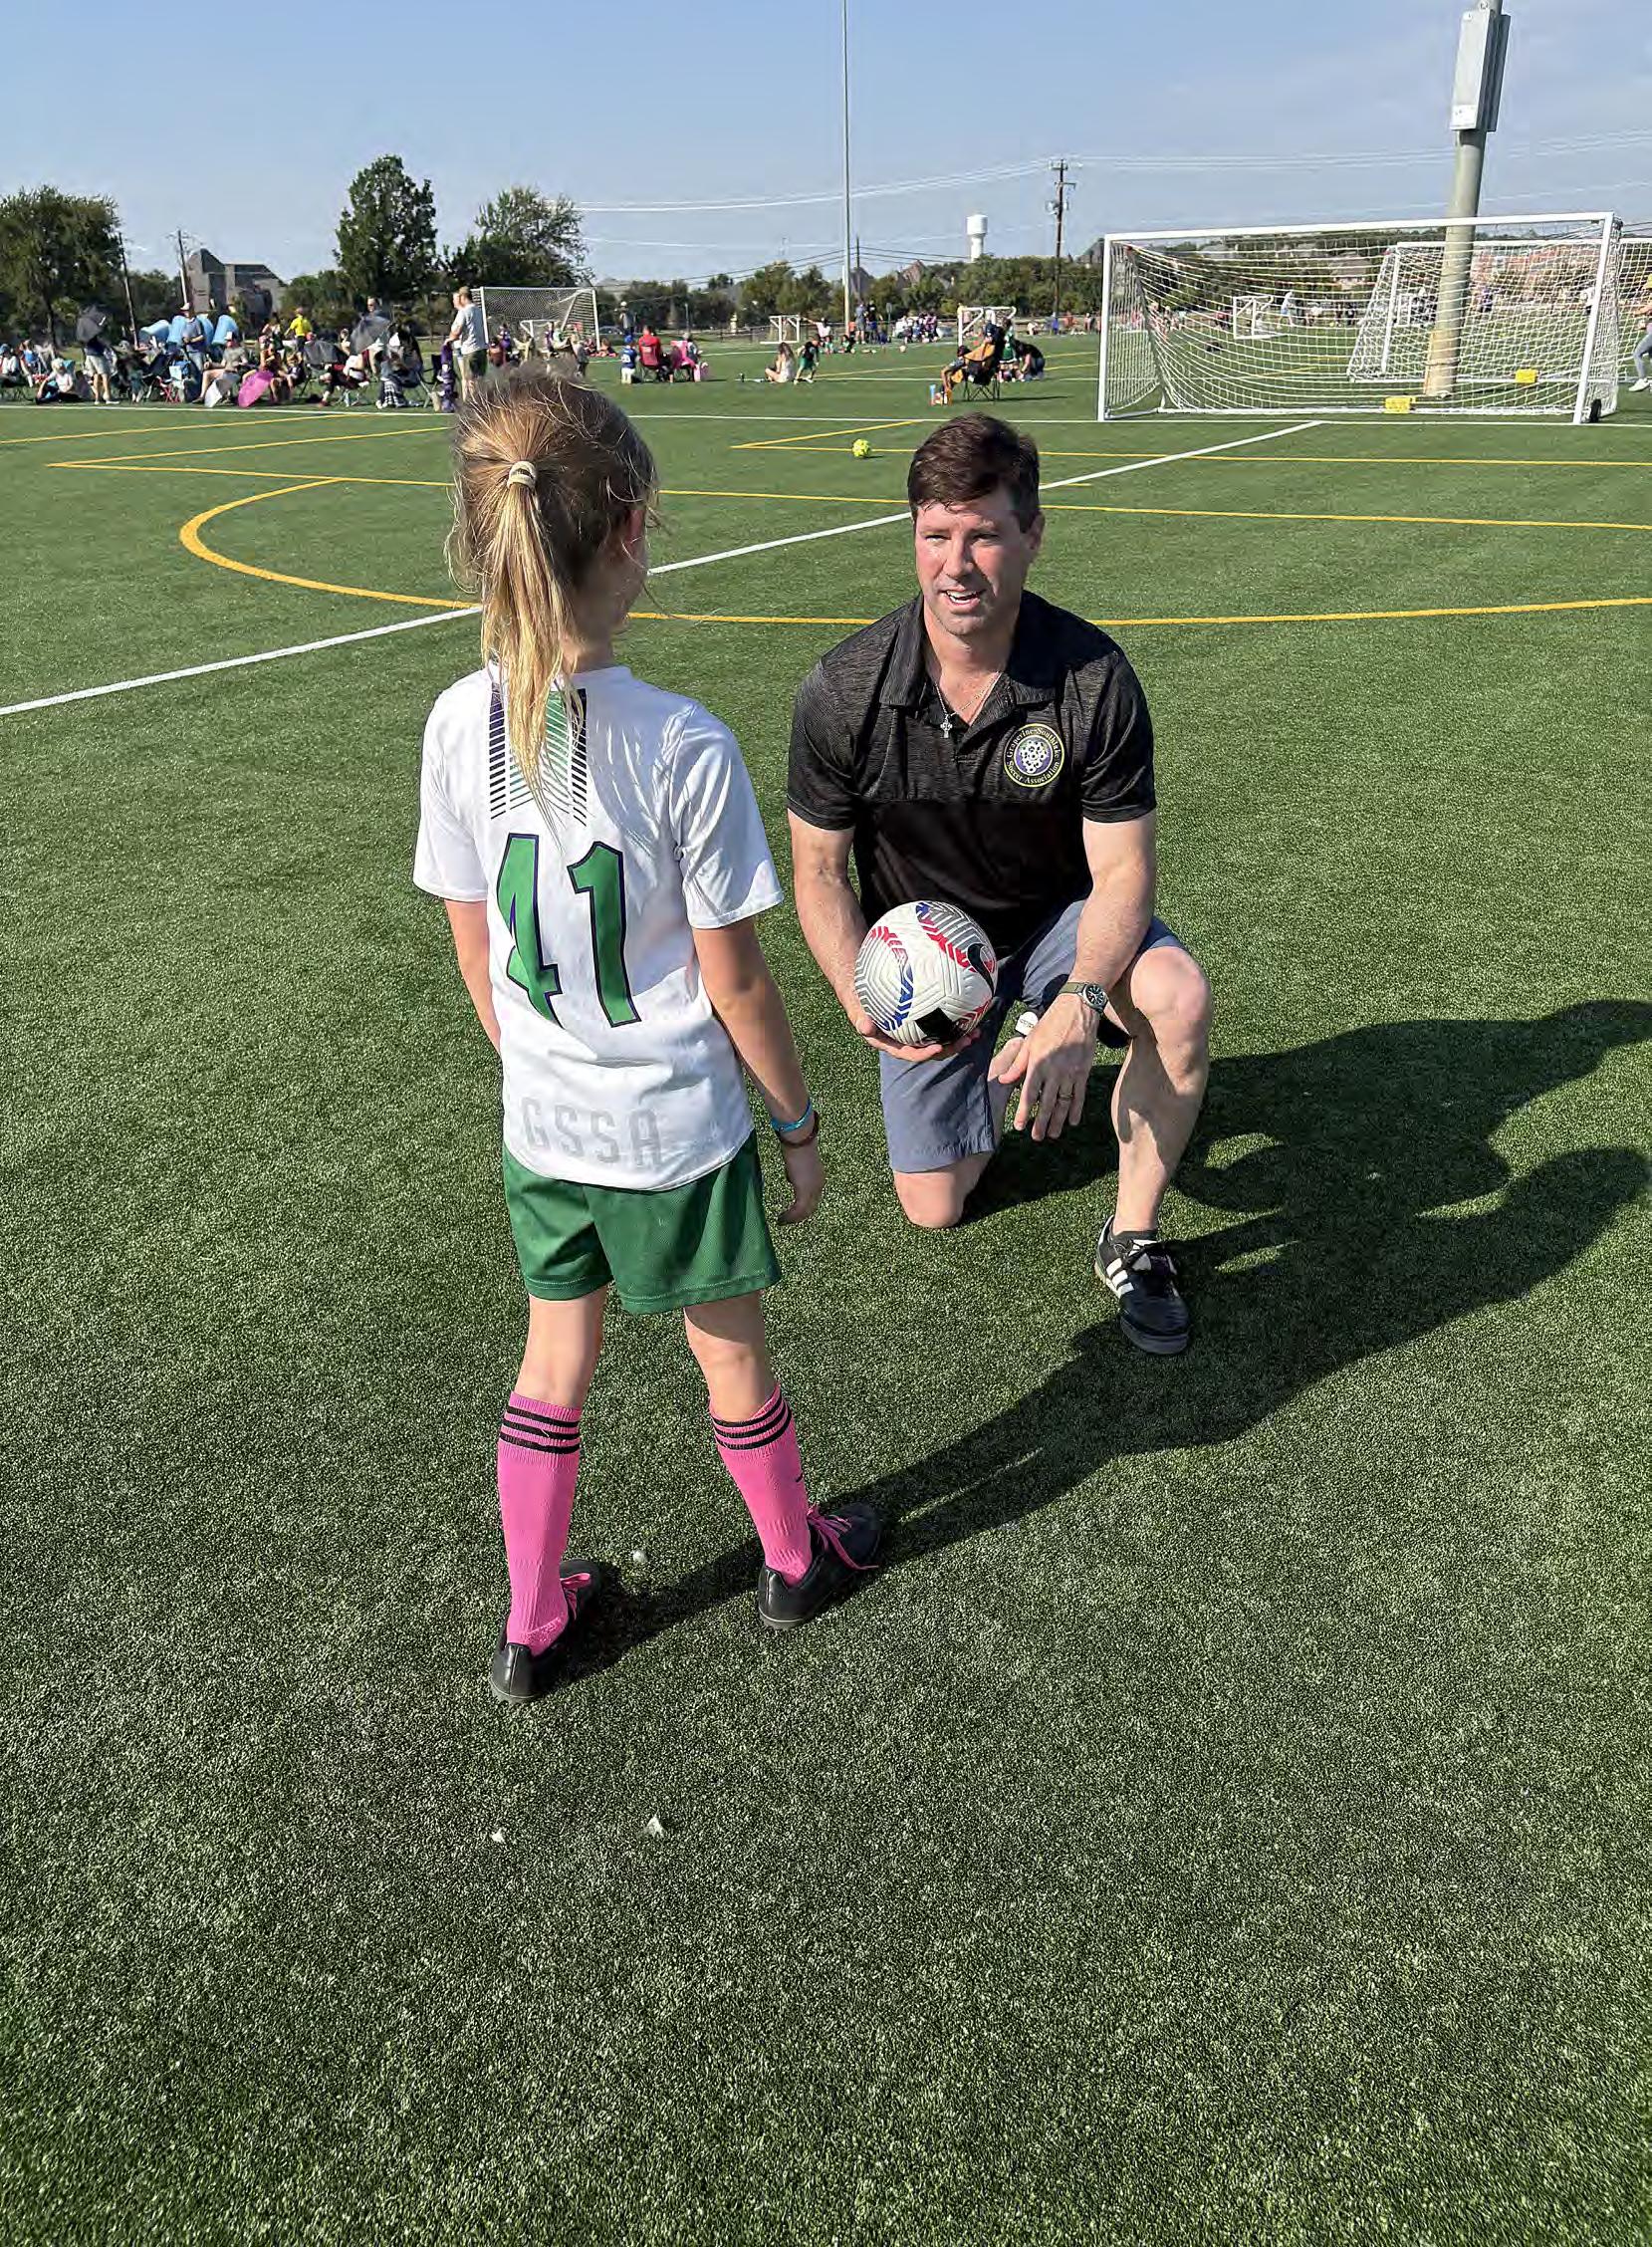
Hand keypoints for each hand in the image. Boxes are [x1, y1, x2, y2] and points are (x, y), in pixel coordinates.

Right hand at [776, 1129, 823, 1224]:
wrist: (799, 1140)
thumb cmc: (797, 1145)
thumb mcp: (797, 1161)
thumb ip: (796, 1170)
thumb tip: (791, 1175)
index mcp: (819, 1177)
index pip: (814, 1196)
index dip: (805, 1205)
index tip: (794, 1210)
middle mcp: (819, 1185)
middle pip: (812, 1206)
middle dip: (800, 1215)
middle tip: (788, 1220)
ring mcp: (813, 1189)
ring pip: (806, 1211)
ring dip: (794, 1218)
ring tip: (783, 1222)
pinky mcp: (804, 1192)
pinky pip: (798, 1210)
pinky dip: (790, 1217)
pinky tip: (781, 1219)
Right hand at [849, 1002, 976, 1065]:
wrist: (860, 981)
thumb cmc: (856, 994)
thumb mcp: (854, 1005)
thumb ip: (858, 1016)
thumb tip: (864, 1027)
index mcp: (890, 1042)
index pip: (909, 1053)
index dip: (924, 1053)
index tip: (938, 1048)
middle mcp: (905, 1038)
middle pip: (930, 1048)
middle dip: (951, 1047)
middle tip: (968, 1039)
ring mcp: (915, 1028)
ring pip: (939, 1036)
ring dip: (958, 1036)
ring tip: (976, 1030)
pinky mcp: (922, 1017)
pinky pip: (939, 1019)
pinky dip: (954, 1016)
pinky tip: (970, 1009)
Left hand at [991, 993, 1096, 1140]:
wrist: (1077, 1010)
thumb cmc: (1050, 1024)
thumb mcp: (1029, 1041)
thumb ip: (1017, 1063)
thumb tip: (1003, 1080)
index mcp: (1038, 1063)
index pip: (1028, 1093)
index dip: (1024, 1112)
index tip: (1020, 1126)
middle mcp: (1054, 1070)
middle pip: (1047, 1103)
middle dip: (1042, 1122)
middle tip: (1037, 1137)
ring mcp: (1071, 1072)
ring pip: (1064, 1102)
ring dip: (1059, 1120)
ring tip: (1054, 1134)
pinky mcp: (1084, 1070)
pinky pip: (1080, 1094)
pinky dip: (1077, 1109)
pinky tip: (1073, 1121)